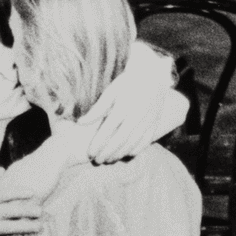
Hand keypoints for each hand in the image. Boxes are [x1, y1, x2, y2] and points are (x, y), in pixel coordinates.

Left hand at [83, 41, 188, 163]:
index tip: (90, 153)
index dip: (98, 143)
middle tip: (97, 161)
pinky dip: (136, 149)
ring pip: (133, 142)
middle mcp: (137, 114)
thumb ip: (97, 109)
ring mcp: (148, 120)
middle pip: (120, 139)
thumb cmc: (127, 82)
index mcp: (123, 106)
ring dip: (120, 154)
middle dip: (107, 153)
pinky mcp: (155, 122)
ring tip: (109, 160)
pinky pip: (146, 140)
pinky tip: (126, 154)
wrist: (153, 74)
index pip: (107, 130)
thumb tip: (80, 123)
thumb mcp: (111, 91)